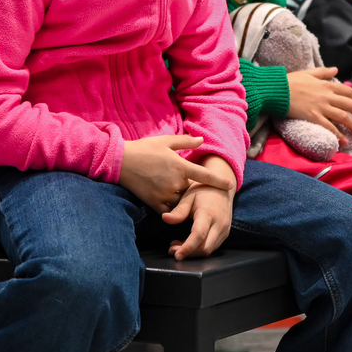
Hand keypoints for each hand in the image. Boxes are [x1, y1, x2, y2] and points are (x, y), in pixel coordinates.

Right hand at [119, 135, 234, 214]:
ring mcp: (165, 194)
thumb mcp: (166, 141)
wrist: (120, 161)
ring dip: (185, 200)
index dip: (219, 181)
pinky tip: (174, 206)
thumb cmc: (144, 149)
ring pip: (183, 202)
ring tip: (185, 198)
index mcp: (179, 165)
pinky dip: (174, 209)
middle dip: (196, 191)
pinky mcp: (154, 203)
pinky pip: (170, 211)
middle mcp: (175, 181)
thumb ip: (185, 141)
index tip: (231, 186)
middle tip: (198, 191)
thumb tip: (202, 140)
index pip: (204, 175)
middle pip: (193, 191)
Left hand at [163, 156, 235, 259]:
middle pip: (205, 248)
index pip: (199, 235)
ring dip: (193, 252)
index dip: (188, 247)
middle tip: (172, 250)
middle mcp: (219, 224)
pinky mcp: (225, 233)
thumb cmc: (204, 190)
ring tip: (177, 246)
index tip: (177, 255)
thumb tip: (165, 219)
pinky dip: (199, 249)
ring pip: (209, 250)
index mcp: (209, 213)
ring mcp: (224, 230)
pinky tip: (188, 243)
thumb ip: (178, 210)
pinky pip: (212, 246)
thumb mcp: (189, 196)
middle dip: (188, 253)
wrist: (224, 187)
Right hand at [287, 67, 351, 143]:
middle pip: (350, 105)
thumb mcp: (308, 73)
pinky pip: (330, 127)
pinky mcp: (313, 117)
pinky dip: (339, 135)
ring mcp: (321, 107)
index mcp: (326, 84)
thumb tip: (336, 69)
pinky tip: (344, 141)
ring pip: (344, 117)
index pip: (349, 92)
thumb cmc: (290, 81)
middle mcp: (327, 95)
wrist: (276, 90)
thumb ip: (323, 72)